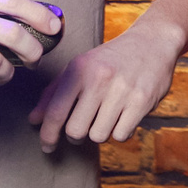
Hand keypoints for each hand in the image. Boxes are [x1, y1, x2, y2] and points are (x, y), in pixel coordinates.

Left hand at [30, 13, 184, 152]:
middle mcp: (100, 79)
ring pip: (99, 136)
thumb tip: (34, 120)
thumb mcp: (80, 66)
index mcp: (79, 69)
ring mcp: (122, 91)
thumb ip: (54, 92)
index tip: (47, 145)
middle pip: (76, 130)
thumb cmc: (111, 58)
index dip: (48, 134)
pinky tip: (122, 116)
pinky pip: (122, 135)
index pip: (56, 111)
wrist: (153, 41)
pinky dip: (120, 131)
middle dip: (76, 136)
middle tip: (81, 128)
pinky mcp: (142, 101)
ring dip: (100, 132)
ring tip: (105, 117)